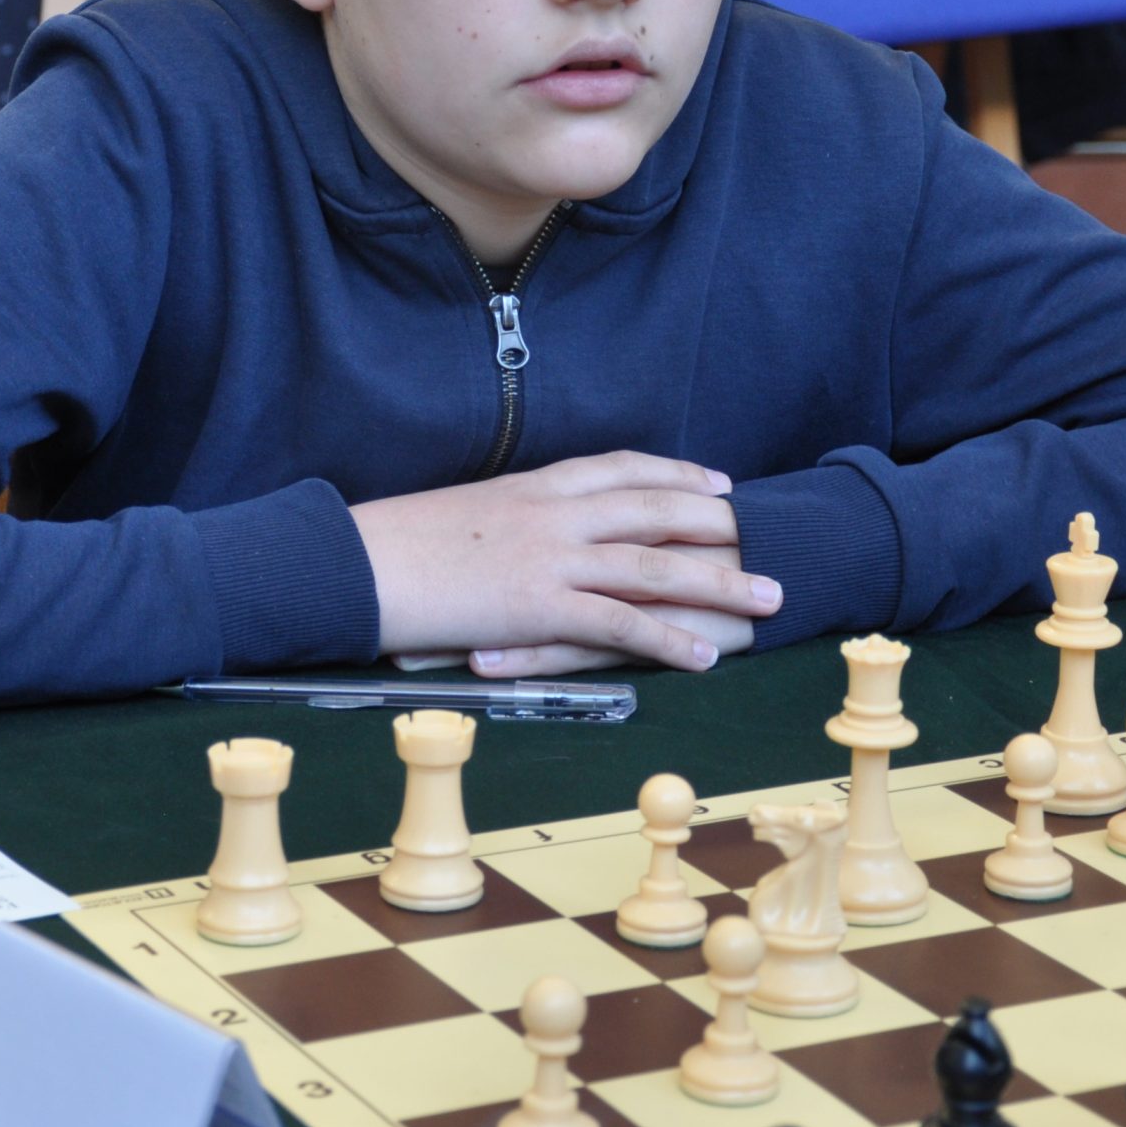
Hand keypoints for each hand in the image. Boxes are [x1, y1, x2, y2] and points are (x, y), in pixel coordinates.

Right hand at [350, 452, 781, 675]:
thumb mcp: (462, 514)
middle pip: (656, 509)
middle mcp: (554, 514)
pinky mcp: (539, 607)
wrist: (357, 562)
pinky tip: (703, 658)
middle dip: (718, 522)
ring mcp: (551, 558)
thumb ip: (508, 517)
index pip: (621, 468)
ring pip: (655, 566)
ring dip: (720, 583)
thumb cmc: (396, 543)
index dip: (675, 473)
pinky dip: (667, 641)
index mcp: (533, 486)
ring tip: (768, 599)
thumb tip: (525, 529)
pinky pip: (618, 625)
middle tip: (764, 534)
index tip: (714, 479)